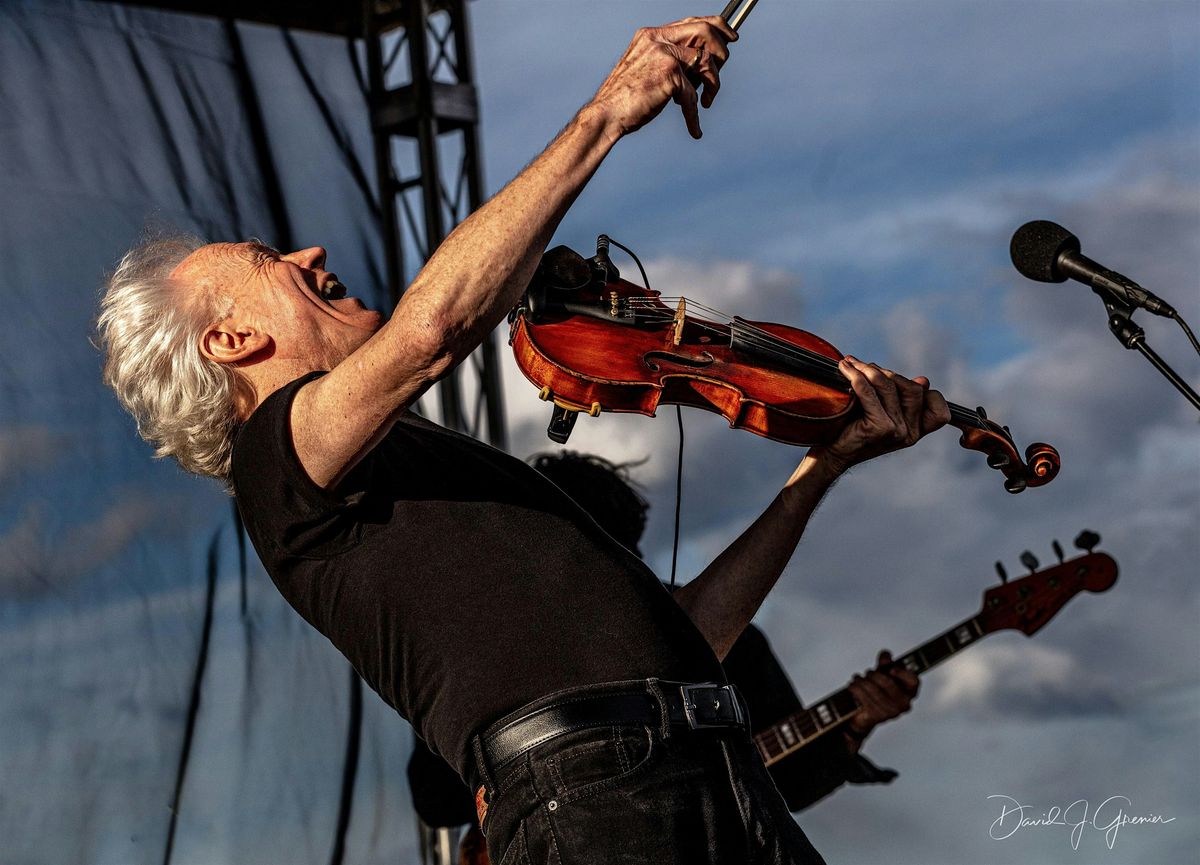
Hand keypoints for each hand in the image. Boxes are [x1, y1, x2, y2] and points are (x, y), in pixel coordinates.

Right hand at [590, 16, 736, 139]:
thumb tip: (699, 66)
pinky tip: (695, 129)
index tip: (731, 37)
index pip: (692, 21)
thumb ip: (669, 62)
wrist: (605, 115)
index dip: (717, 26)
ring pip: (706, 62)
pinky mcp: (669, 74)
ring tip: (705, 102)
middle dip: (721, 53)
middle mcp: (658, 39)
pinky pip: (693, 94)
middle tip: (717, 77)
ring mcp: (664, 54)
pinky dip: (695, 115)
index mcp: (651, 35)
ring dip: (712, 84)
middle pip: (705, 31)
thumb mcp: (647, 71)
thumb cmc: (625, 100)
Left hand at [811, 356, 950, 474]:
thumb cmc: (855, 428)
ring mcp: (896, 432)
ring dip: (867, 369)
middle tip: (864, 367)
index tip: (913, 383)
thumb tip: (924, 381)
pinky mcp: (878, 428)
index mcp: (917, 431)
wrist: (832, 451)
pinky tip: (845, 370)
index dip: (930, 395)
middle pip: (912, 389)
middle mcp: (910, 434)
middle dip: (888, 373)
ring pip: (888, 386)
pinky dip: (856, 376)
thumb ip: (902, 397)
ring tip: (851, 365)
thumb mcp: (883, 411)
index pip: (940, 411)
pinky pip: (868, 392)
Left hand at [844, 650, 918, 746]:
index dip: (903, 674)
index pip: (913, 681)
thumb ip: (885, 664)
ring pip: (874, 690)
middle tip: (868, 672)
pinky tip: (852, 685)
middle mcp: (904, 704)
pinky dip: (856, 690)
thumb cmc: (877, 693)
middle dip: (874, 675)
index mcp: (909, 692)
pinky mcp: (878, 717)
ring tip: (857, 678)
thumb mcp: (882, 675)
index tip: (892, 669)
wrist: (864, 715)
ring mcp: (892, 712)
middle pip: (889, 683)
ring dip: (862, 682)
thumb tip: (886, 654)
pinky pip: (865, 698)